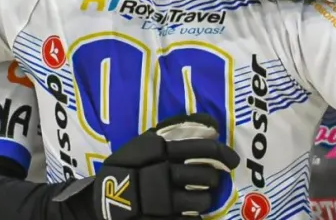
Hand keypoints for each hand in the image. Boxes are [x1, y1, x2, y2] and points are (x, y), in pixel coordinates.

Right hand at [93, 113, 239, 218]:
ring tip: (198, 198)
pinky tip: (189, 213)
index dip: (222, 154)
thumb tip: (211, 125)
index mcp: (159, 150)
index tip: (232, 160)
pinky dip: (195, 218)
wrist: (103, 199)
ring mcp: (159, 201)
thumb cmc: (129, 166)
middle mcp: (161, 174)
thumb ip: (175, 130)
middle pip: (205, 176)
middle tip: (209, 180)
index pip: (202, 149)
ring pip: (201, 201)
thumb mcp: (146, 142)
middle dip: (212, 179)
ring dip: (205, 200)